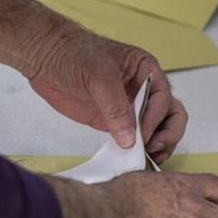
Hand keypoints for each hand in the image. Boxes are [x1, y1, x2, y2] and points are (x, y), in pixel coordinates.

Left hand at [0, 0, 185, 163]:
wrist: (46, 58)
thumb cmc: (75, 55)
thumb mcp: (99, 76)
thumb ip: (116, 107)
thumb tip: (131, 140)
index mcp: (148, 71)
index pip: (163, 99)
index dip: (154, 119)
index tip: (140, 135)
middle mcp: (145, 90)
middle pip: (171, 115)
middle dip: (167, 135)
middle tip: (151, 150)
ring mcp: (131, 108)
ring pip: (159, 129)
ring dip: (159, 146)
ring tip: (147, 160)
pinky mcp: (115, 123)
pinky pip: (134, 139)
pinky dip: (138, 151)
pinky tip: (133, 162)